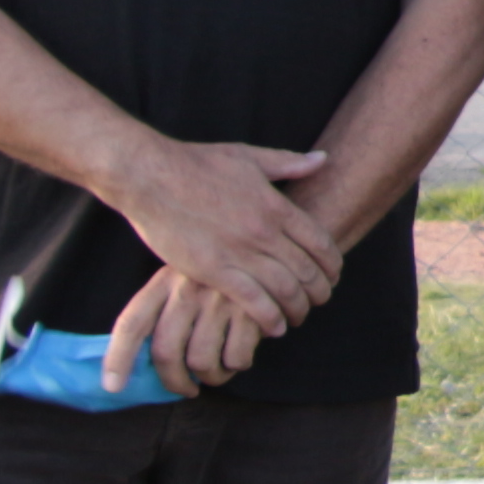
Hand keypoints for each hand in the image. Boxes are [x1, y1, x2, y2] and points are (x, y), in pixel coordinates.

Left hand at [101, 263, 281, 395]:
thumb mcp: (182, 279)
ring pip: (202, 361)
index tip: (113, 387)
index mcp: (163, 283)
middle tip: (186, 388)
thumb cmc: (216, 276)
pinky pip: (236, 358)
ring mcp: (219, 300)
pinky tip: (241, 354)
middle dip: (175, 382)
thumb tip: (140, 366)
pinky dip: (237, 366)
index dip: (118, 358)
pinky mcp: (252, 309)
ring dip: (210, 377)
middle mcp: (187, 290)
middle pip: (166, 353)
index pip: (132, 324)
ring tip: (217, 371)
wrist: (267, 247)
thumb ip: (163, 314)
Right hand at [116, 138, 340, 327]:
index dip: (332, 266)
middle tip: (320, 301)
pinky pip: (253, 302)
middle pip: (308, 271)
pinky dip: (269, 318)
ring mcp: (239, 252)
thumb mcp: (249, 157)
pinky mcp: (213, 270)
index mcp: (276, 206)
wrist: (150, 176)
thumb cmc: (197, 164)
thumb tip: (323, 159)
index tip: (333, 276)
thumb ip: (289, 163)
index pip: (321, 243)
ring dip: (298, 308)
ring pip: (285, 290)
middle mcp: (264, 231)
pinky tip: (274, 327)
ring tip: (299, 316)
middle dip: (320, 291)